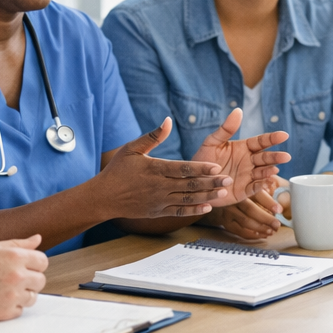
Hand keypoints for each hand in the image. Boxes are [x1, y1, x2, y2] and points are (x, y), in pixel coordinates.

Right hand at [0, 235, 48, 320]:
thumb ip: (17, 244)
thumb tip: (37, 239)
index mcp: (14, 256)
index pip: (43, 261)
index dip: (34, 264)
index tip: (25, 267)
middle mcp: (16, 276)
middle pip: (40, 280)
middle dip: (30, 279)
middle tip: (11, 279)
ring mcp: (11, 296)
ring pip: (32, 297)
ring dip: (22, 294)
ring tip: (3, 290)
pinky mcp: (4, 313)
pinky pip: (20, 311)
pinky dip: (11, 307)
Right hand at [99, 118, 235, 217]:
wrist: (103, 198)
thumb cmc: (117, 170)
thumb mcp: (131, 149)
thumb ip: (152, 136)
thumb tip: (168, 120)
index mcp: (154, 169)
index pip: (182, 169)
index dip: (200, 168)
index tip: (216, 166)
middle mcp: (158, 187)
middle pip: (189, 185)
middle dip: (211, 183)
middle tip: (229, 180)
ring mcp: (159, 201)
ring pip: (187, 199)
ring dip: (207, 196)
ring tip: (224, 194)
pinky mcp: (157, 212)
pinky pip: (179, 212)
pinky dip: (194, 210)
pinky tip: (208, 207)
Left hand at [191, 108, 290, 201]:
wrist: (193, 181)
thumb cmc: (202, 160)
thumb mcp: (211, 142)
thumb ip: (226, 129)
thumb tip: (238, 110)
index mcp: (243, 148)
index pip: (261, 142)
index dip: (272, 138)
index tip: (284, 135)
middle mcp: (248, 162)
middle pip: (265, 158)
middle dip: (275, 157)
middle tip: (285, 156)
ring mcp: (247, 177)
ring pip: (262, 173)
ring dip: (269, 171)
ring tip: (274, 169)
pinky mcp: (243, 191)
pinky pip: (254, 188)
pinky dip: (261, 186)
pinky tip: (266, 182)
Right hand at [206, 181, 283, 239]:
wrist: (215, 197)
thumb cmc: (238, 193)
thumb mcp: (249, 187)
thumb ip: (264, 191)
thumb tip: (278, 203)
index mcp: (242, 188)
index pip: (258, 195)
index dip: (269, 203)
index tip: (280, 210)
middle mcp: (233, 199)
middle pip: (251, 210)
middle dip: (266, 219)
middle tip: (277, 225)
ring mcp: (228, 211)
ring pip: (246, 222)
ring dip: (260, 228)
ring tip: (271, 231)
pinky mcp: (225, 222)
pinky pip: (239, 231)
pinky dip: (252, 235)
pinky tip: (261, 234)